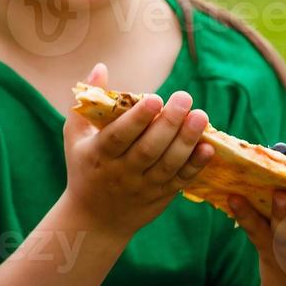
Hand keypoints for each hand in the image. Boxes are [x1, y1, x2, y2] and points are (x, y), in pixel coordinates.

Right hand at [62, 63, 213, 238]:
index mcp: (98, 156)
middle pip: (148, 149)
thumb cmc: (84, 167)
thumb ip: (88, 103)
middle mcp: (121, 173)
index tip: (155, 97)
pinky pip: (181, 181)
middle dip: (168, 123)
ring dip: (187, 140)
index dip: (137, 118)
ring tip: (201, 116)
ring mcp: (143, 187)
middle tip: (185, 97)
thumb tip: (101, 67)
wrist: (94, 219)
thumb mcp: (75, 137)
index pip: (119, 137)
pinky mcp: (161, 197)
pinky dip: (196, 165)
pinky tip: (209, 147)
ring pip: (168, 165)